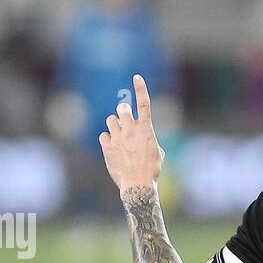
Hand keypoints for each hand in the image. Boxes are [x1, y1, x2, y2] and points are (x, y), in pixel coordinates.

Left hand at [99, 75, 164, 191]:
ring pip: (111, 120)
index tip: (137, 77)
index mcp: (146, 130)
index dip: (141, 88)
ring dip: (115, 125)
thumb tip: (146, 139)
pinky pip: (104, 135)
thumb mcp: (158, 154)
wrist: (138, 185)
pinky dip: (108, 139)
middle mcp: (131, 130)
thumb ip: (150, 141)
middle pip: (122, 108)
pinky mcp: (107, 146)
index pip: (144, 103)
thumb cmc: (152, 171)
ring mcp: (118, 137)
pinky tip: (113, 149)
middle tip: (125, 120)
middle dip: (123, 111)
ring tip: (119, 137)